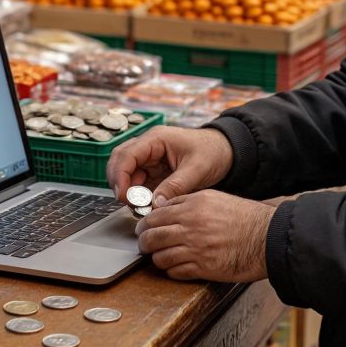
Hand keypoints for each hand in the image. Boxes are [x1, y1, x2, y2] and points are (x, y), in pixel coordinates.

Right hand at [107, 126, 232, 203]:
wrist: (226, 152)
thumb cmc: (213, 152)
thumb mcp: (197, 169)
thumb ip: (176, 186)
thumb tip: (156, 204)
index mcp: (156, 139)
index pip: (126, 155)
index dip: (120, 176)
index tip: (123, 196)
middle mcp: (148, 147)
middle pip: (119, 162)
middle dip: (119, 184)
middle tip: (128, 203)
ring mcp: (150, 159)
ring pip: (127, 174)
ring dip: (128, 191)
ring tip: (140, 207)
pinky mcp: (154, 171)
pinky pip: (138, 183)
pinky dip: (138, 195)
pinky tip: (146, 205)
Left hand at [136, 190, 274, 282]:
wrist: (266, 237)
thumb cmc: (245, 217)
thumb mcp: (214, 198)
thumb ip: (187, 201)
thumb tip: (165, 208)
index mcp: (192, 207)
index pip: (155, 216)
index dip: (145, 224)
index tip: (144, 228)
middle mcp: (190, 227)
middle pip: (152, 236)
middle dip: (144, 242)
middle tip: (145, 244)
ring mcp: (195, 249)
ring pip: (160, 257)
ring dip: (157, 258)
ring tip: (160, 257)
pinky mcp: (203, 268)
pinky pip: (175, 272)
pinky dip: (171, 270)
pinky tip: (175, 266)